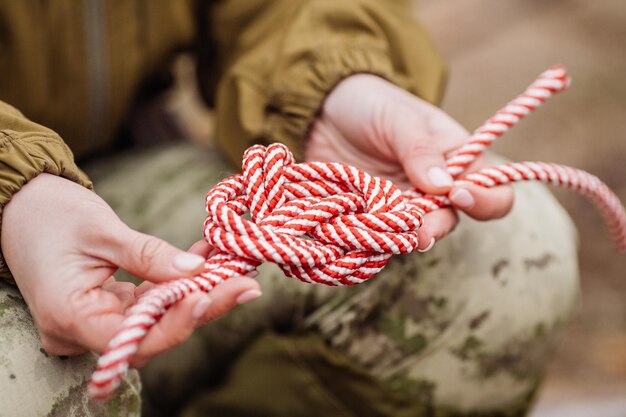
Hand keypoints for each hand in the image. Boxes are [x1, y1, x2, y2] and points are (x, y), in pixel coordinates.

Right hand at [1, 174, 260, 366]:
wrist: (21, 206)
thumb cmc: (49, 215)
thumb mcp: (101, 230)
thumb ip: (149, 255)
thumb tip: (197, 271)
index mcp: (69, 316)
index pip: (131, 338)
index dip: (176, 322)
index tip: (212, 295)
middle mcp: (82, 329)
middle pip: (152, 332)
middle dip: (201, 306)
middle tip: (245, 285)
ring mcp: (97, 321)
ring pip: (157, 319)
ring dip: (197, 293)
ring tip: (236, 270)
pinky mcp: (110, 307)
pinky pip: (151, 303)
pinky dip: (179, 283)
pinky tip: (209, 261)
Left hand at [307, 74, 513, 249]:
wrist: (322, 112)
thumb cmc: (370, 105)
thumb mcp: (399, 118)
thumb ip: (421, 150)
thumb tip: (443, 187)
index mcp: (456, 157)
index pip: (493, 187)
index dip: (486, 199)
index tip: (458, 193)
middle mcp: (436, 188)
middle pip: (452, 219)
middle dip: (438, 226)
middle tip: (420, 229)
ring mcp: (404, 205)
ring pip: (417, 233)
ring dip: (406, 236)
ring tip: (390, 232)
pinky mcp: (374, 216)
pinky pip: (383, 235)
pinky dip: (378, 237)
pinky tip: (367, 232)